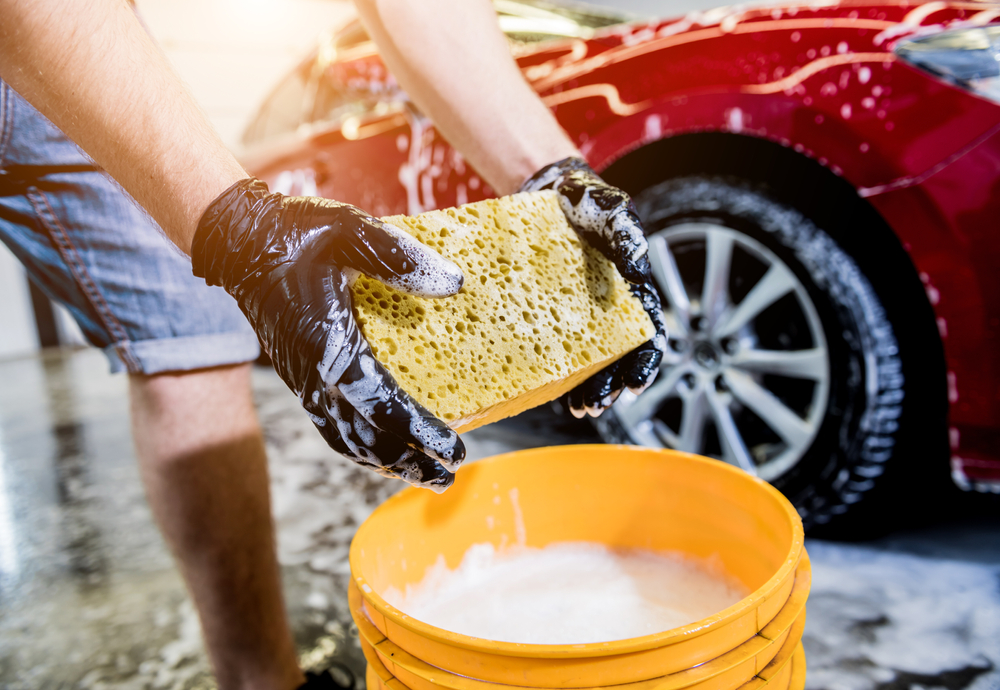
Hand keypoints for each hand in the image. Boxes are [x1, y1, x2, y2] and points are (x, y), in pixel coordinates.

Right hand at [192, 178, 465, 490]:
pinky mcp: (300, 380)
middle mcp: (315, 376)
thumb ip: (398, 258)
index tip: (456, 450)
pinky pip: (331, 428)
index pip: (384, 406)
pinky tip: (381, 455)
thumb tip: (453, 283)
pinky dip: (359, 450)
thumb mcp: (351, 232)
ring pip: (346, 441)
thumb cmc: (297, 235)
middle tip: (449, 478)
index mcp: (330, 346)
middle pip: (367, 438)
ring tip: (423, 477)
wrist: (239, 244)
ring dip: (386, 464)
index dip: (422, 433)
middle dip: (410, 463)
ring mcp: (304, 383)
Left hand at [521, 158, 667, 417]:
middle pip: (619, 356)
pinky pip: (558, 347)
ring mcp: (582, 312)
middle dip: (610, 386)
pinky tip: (554, 394)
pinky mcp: (553, 312)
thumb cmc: (590, 202)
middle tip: (595, 407)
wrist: (550, 191)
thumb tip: (637, 268)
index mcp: (633, 291)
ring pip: (591, 359)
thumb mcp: (612, 213)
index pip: (648, 334)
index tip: (634, 384)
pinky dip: (559, 372)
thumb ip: (626, 237)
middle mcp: (612, 307)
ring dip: (588, 388)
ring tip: (579, 410)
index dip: (644, 362)